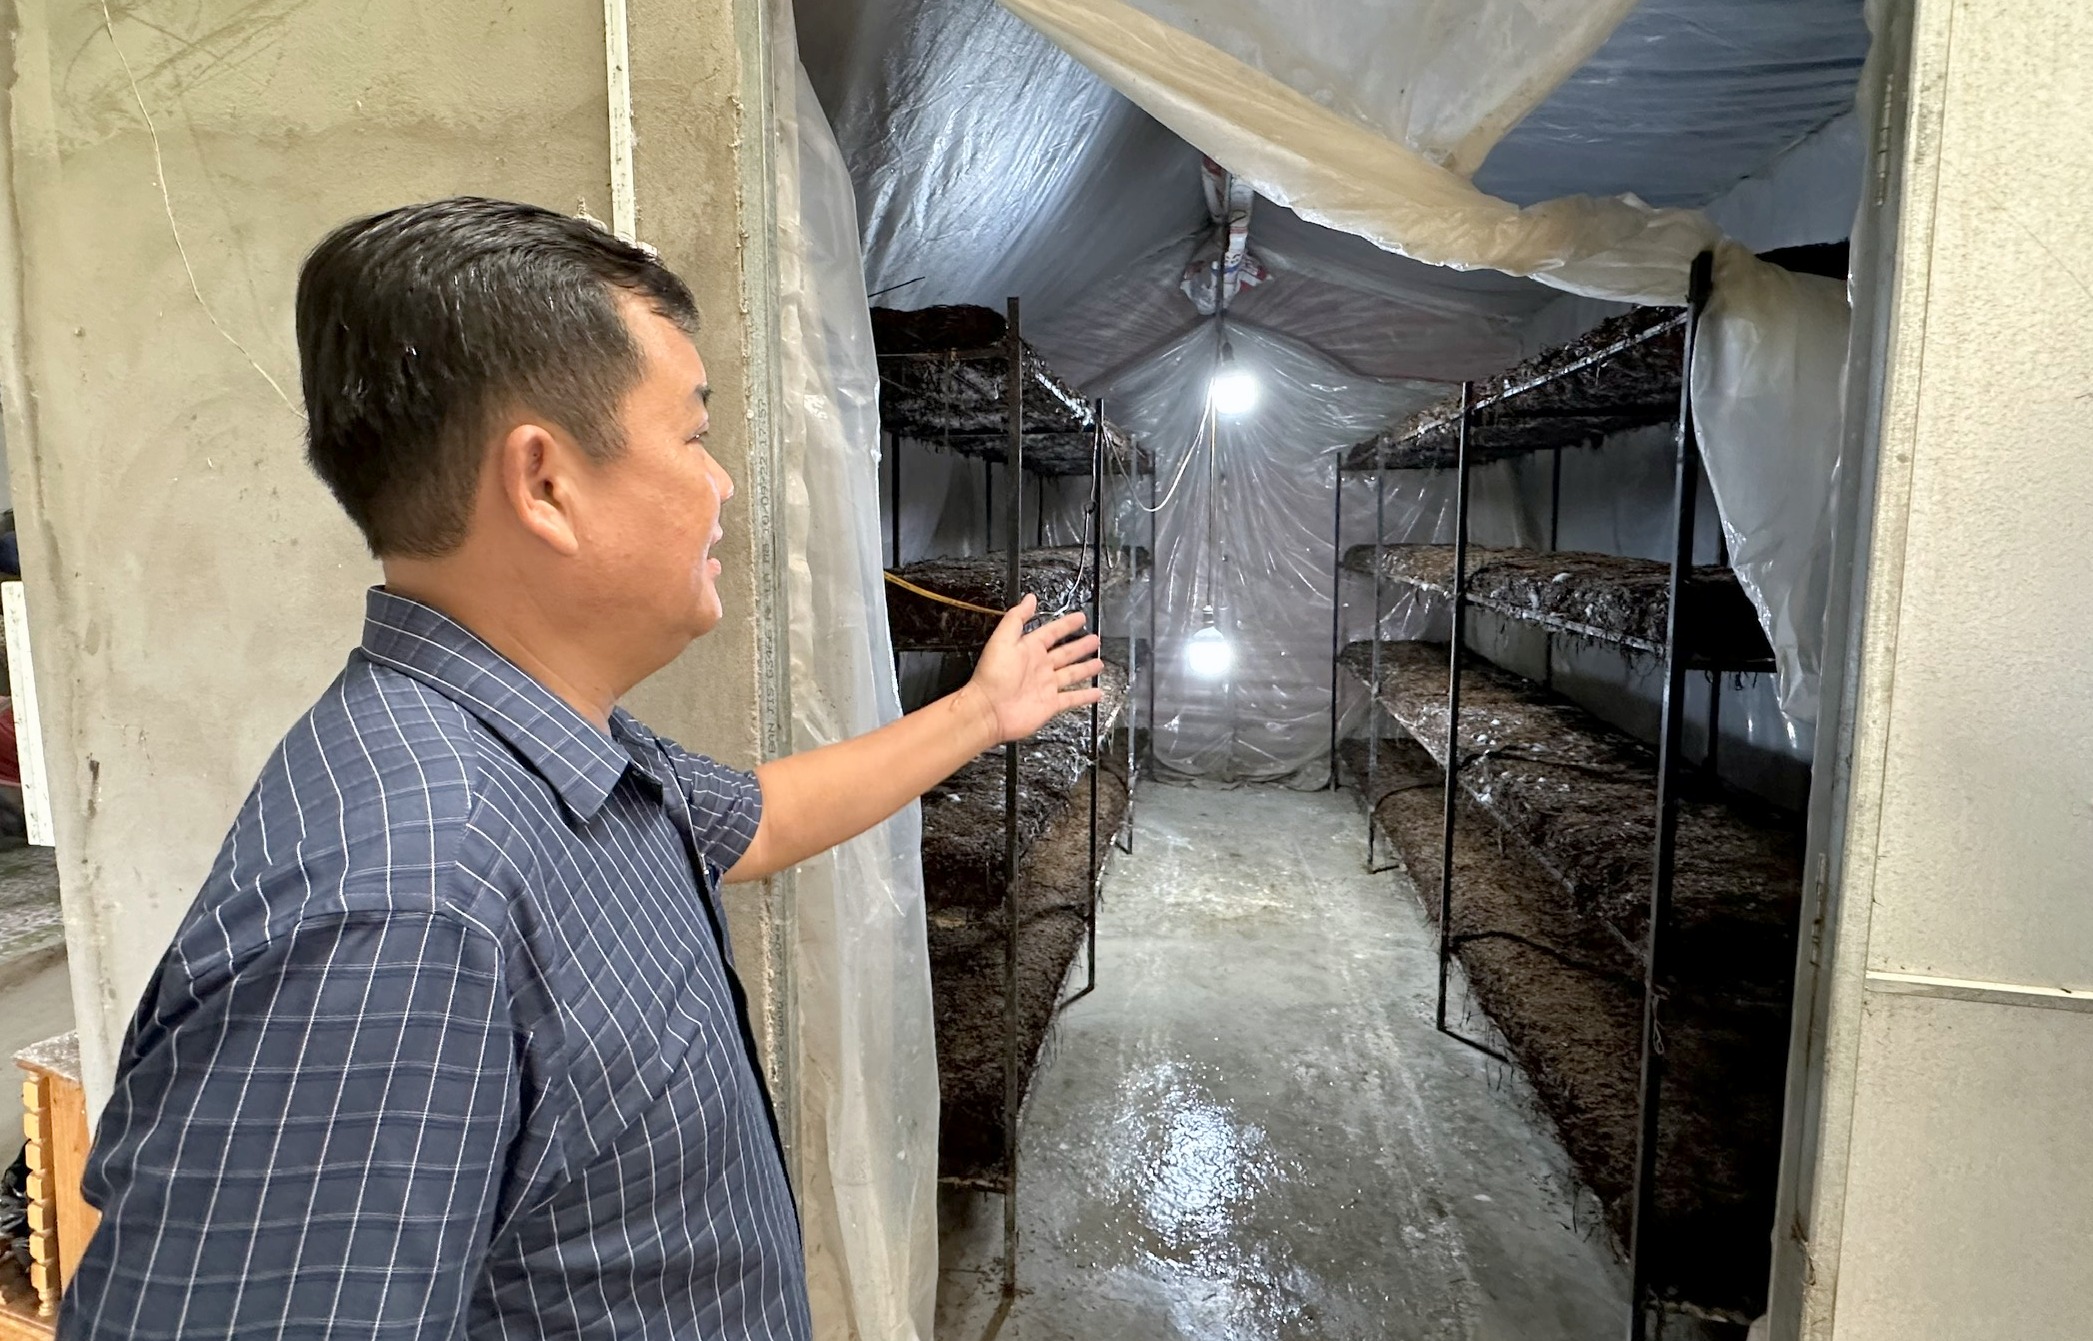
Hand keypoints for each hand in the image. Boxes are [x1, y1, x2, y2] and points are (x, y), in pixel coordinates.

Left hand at [964, 595, 1104, 743]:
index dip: (1066, 625)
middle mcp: (1040, 666)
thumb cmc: (992, 675)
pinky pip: (1072, 698)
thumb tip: (1029, 599)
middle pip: (1066, 653)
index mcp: (1029, 649)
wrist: (988, 710)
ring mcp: (1046, 686)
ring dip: (1086, 668)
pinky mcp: (1050, 704)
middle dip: (1081, 646)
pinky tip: (1097, 693)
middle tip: (1094, 639)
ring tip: (1099, 663)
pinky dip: (1085, 696)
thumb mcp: (1002, 639)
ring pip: (1072, 674)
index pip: (1052, 632)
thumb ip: (1017, 618)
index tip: (1080, 618)